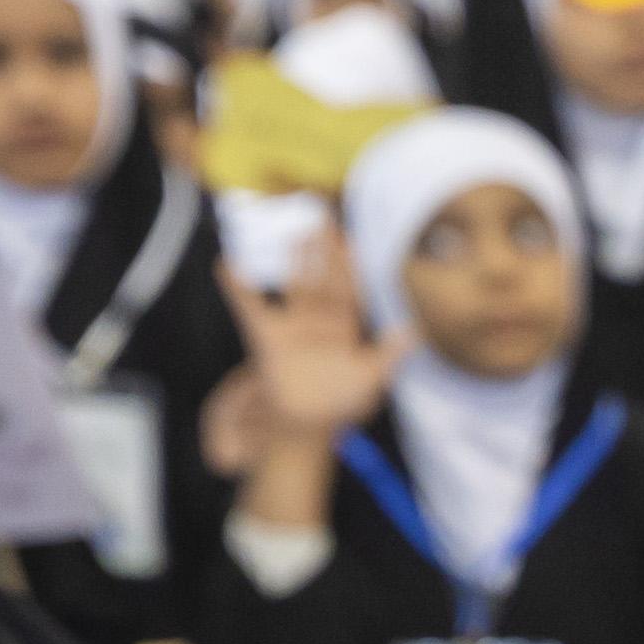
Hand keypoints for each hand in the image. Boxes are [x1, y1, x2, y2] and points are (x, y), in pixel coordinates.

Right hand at [213, 233, 386, 524]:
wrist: (306, 426)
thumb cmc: (339, 405)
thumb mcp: (370, 379)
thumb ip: (389, 354)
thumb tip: (415, 331)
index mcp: (344, 330)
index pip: (347, 290)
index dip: (348, 266)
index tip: (349, 239)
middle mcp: (318, 323)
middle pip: (322, 279)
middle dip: (323, 252)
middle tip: (322, 218)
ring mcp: (292, 327)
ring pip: (295, 286)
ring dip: (295, 261)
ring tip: (294, 231)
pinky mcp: (267, 337)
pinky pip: (250, 307)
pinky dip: (238, 288)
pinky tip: (227, 265)